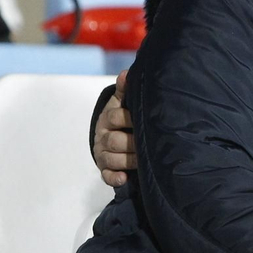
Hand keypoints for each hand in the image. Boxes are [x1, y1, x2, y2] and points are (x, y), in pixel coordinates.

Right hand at [92, 69, 135, 186]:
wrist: (113, 133)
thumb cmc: (122, 116)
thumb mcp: (122, 102)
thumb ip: (125, 89)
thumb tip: (126, 73)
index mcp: (107, 118)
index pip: (115, 117)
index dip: (130, 118)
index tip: (145, 119)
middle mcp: (102, 137)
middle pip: (114, 141)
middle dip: (133, 143)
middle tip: (150, 143)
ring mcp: (102, 154)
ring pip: (112, 159)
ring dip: (129, 161)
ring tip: (145, 160)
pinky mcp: (105, 169)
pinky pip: (106, 176)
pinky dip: (115, 178)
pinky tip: (124, 178)